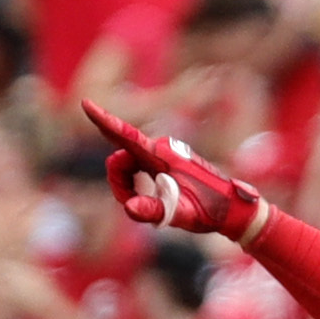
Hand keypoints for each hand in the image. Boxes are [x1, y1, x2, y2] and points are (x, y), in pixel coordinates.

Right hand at [82, 101, 270, 239]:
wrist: (234, 208)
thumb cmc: (211, 210)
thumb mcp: (182, 214)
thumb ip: (154, 211)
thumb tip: (129, 208)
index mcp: (162, 156)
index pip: (126, 136)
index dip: (103, 120)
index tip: (85, 103)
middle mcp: (160, 149)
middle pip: (119, 160)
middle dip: (120, 183)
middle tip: (136, 207)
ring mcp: (162, 154)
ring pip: (127, 166)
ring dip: (129, 187)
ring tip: (154, 207)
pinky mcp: (164, 161)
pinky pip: (137, 168)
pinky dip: (138, 185)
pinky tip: (158, 199)